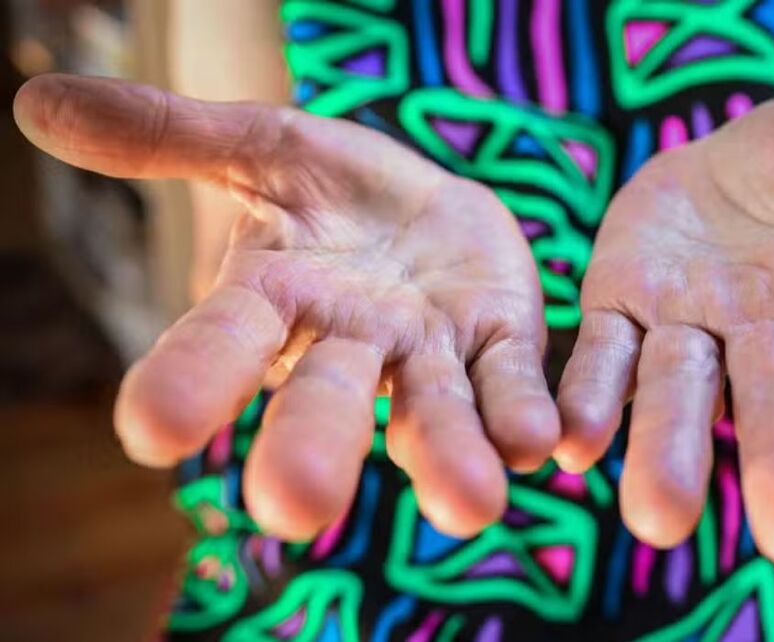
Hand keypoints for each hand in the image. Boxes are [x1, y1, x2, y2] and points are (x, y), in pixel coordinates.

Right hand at [14, 74, 560, 539]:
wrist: (419, 203)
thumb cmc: (326, 187)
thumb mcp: (256, 146)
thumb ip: (166, 135)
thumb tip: (36, 104)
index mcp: (275, 301)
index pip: (220, 344)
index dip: (188, 382)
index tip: (150, 432)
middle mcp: (347, 345)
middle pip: (326, 399)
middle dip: (314, 448)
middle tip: (294, 506)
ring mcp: (427, 354)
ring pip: (433, 413)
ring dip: (449, 459)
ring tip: (472, 507)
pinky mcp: (499, 342)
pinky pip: (512, 385)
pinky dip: (526, 415)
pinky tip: (549, 446)